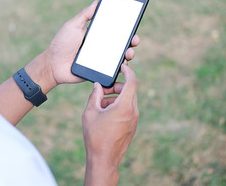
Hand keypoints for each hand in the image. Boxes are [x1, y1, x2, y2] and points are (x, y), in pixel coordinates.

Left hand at [46, 1, 140, 84]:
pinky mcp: (99, 71)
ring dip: (128, 54)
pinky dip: (119, 68)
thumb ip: (85, 15)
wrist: (53, 65)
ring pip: (119, 57)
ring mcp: (101, 59)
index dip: (125, 26)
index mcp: (96, 34)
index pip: (114, 29)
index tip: (133, 22)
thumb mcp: (73, 26)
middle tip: (135, 39)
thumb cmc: (61, 44)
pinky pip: (112, 70)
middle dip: (131, 40)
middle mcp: (101, 46)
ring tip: (129, 53)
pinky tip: (122, 65)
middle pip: (121, 43)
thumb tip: (97, 1)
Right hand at [82, 64, 138, 185]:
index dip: (129, 71)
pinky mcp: (132, 127)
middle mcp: (133, 112)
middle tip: (102, 90)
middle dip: (116, 87)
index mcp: (125, 106)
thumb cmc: (96, 136)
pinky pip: (128, 110)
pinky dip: (118, 106)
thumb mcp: (90, 112)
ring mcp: (134, 120)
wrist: (104, 160)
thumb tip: (98, 86)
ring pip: (128, 101)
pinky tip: (105, 113)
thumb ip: (95, 96)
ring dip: (116, 97)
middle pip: (129, 91)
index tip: (123, 67)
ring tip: (100, 104)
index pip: (132, 82)